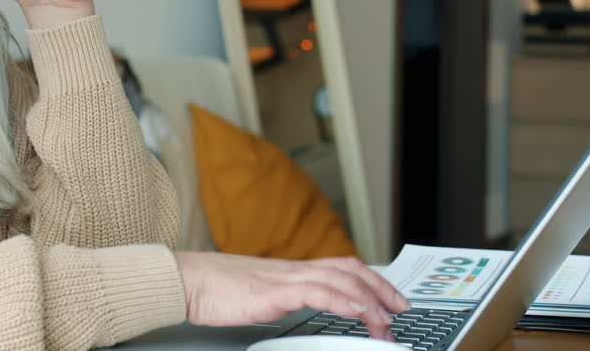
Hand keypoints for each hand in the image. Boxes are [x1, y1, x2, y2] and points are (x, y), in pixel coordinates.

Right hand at [174, 251, 409, 341]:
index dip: (371, 280)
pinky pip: (316, 292)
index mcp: (293, 271)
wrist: (187, 281)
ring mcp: (285, 278)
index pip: (342, 267)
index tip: (391, 299)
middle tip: (402, 309)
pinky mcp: (273, 292)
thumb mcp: (261, 294)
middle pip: (349, 269)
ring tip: (385, 321)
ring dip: (368, 300)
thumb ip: (284, 298)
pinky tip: (356, 312)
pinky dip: (342, 301)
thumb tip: (303, 308)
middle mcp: (294, 270)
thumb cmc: (217, 290)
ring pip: (339, 279)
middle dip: (381, 289)